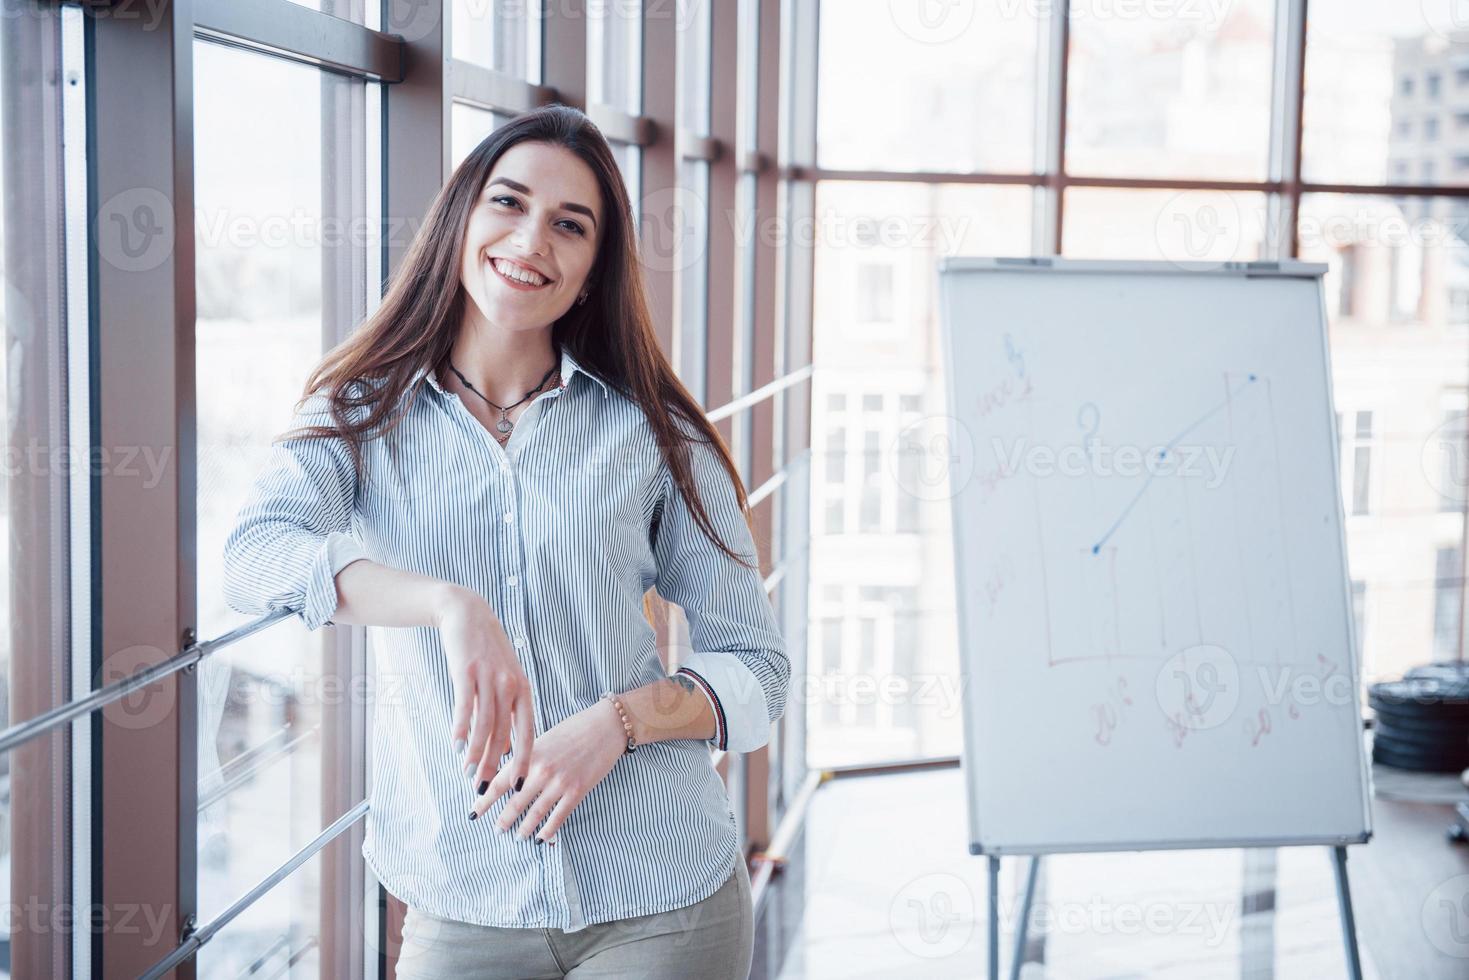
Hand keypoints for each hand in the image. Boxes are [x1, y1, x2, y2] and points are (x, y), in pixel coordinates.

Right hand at [433, 584, 535, 794]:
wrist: (467, 614)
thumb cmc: (486, 652)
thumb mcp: (503, 680)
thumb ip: (505, 713)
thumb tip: (502, 749)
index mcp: (523, 690)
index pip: (527, 732)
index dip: (522, 760)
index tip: (518, 785)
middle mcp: (510, 685)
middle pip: (503, 734)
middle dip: (493, 764)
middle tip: (483, 788)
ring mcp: (489, 677)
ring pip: (484, 724)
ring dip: (474, 752)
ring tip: (467, 773)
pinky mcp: (466, 670)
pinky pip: (465, 705)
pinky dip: (460, 727)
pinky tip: (454, 745)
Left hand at [469, 697, 626, 841]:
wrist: (606, 726)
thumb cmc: (575, 729)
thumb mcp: (545, 738)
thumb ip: (528, 757)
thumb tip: (512, 776)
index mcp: (530, 754)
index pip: (500, 781)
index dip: (485, 799)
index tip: (474, 810)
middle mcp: (541, 770)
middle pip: (514, 801)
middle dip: (503, 819)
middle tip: (496, 830)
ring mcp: (559, 782)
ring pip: (535, 812)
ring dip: (524, 827)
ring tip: (517, 836)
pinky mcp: (577, 791)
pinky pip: (558, 816)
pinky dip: (548, 830)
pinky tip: (542, 838)